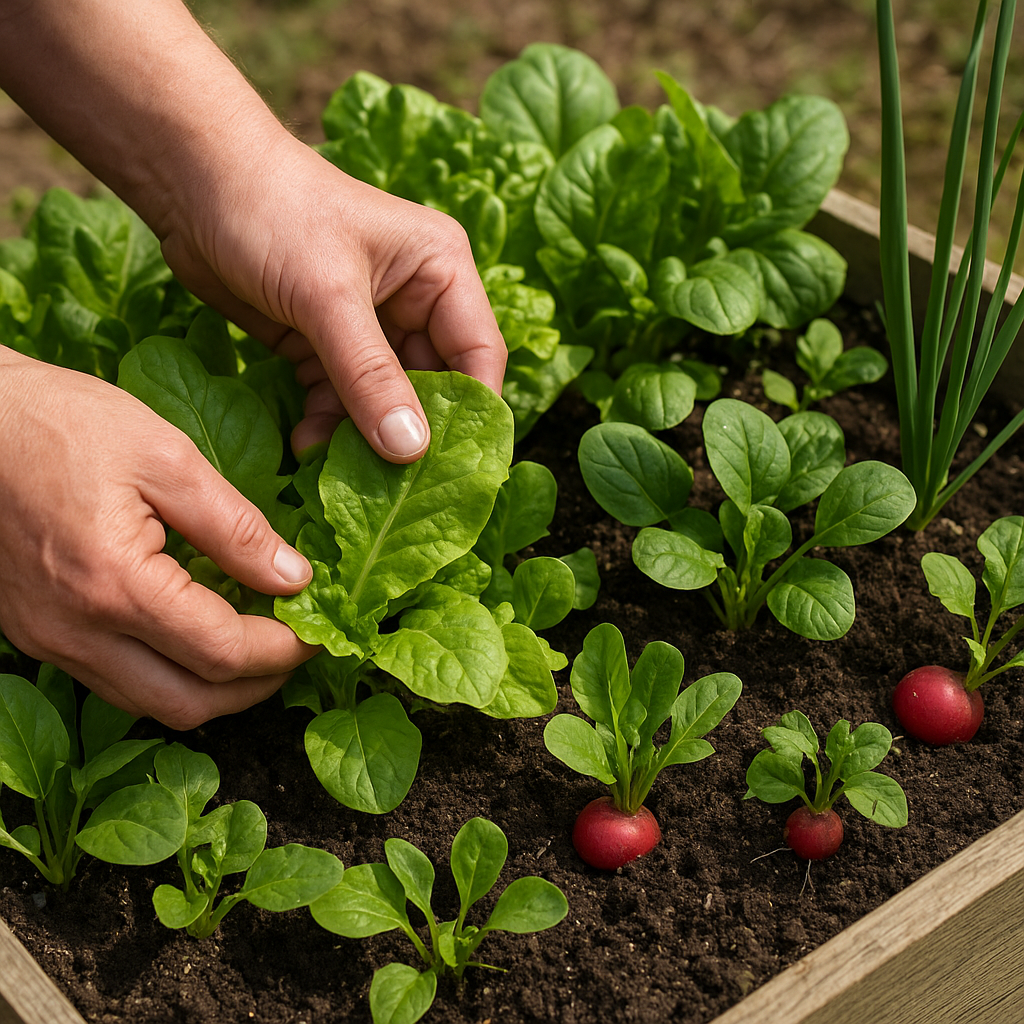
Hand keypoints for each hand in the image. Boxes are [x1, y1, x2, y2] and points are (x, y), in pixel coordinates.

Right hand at [0, 350, 318, 728]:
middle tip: (296, 651)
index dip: (284, 651)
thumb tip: (294, 579)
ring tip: (255, 649)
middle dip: (256, 687)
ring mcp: (48, 640)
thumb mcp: (167, 457)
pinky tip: (195, 637)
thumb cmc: (62, 423)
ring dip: (212, 690)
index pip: (223, 652)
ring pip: (149, 705)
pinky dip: (167, 674)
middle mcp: (75, 631)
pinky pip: (114, 682)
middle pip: (189, 703)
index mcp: (116, 585)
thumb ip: (235, 527)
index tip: (319, 635)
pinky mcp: (34, 633)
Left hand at [157, 135, 507, 459]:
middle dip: (410, 433)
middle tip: (395, 487)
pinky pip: (338, 398)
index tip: (459, 468)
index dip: (474, 413)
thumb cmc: (271, 210)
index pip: (478, 355)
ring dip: (362, 437)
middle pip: (432, 386)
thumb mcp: (327, 295)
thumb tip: (411, 449)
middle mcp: (414, 300)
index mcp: (441, 271)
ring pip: (383, 401)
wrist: (188, 180)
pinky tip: (306, 446)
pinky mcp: (323, 343)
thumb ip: (370, 375)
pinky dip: (325, 424)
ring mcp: (368, 325)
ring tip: (338, 470)